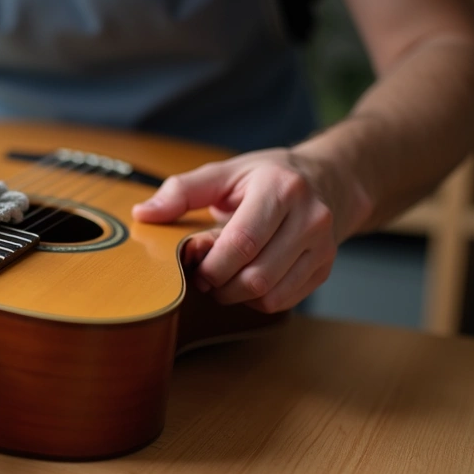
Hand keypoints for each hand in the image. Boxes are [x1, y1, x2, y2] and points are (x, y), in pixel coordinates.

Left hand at [131, 149, 343, 312]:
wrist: (330, 179)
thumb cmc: (269, 176)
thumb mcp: (226, 172)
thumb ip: (182, 191)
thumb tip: (143, 213)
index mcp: (281, 188)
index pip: (242, 242)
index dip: (211, 264)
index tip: (194, 264)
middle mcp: (310, 218)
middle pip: (256, 275)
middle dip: (219, 285)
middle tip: (204, 276)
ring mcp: (322, 246)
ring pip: (270, 294)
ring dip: (236, 296)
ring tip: (223, 279)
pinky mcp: (324, 268)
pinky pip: (282, 301)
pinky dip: (256, 299)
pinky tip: (247, 280)